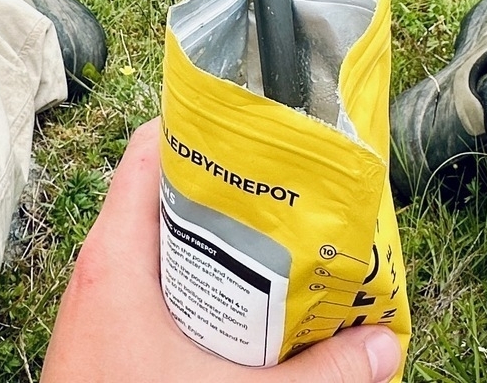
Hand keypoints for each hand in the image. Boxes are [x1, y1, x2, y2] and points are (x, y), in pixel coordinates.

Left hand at [43, 120, 403, 382]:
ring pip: (162, 250)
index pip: (152, 150)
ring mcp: (99, 309)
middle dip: (233, 195)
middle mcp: (100, 271)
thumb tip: (387, 346)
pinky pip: (153, 294)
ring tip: (283, 251)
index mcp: (114, 256)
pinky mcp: (105, 345)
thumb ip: (319, 375)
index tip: (264, 127)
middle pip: (167, 197)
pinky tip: (245, 316)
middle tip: (294, 196)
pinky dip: (199, 292)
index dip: (207, 127)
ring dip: (219, 248)